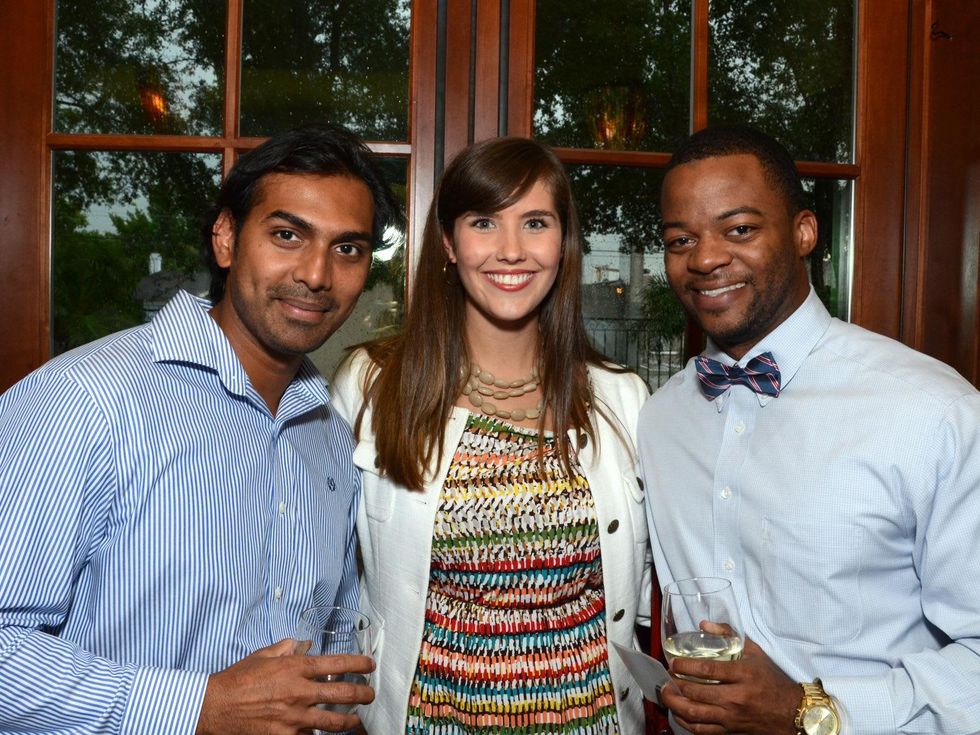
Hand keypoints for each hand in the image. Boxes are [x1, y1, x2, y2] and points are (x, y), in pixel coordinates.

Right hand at [196, 639, 374, 734]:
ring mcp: (293, 717)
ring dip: (349, 721)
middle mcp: (299, 692)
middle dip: (363, 694)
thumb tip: (302, 644)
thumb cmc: (238, 680)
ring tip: (356, 720)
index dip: (358, 664)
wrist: (215, 707)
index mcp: (295, 668)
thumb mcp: (263, 655)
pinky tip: (322, 732)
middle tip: (370, 694)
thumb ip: (286, 648)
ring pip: (332, 722)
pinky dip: (317, 734)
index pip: (337, 664)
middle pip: (343, 694)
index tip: (370, 666)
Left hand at [661, 637, 800, 734]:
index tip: (673, 663)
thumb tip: (704, 624)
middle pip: (696, 693)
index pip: (706, 670)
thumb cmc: (771, 679)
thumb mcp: (755, 652)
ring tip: (666, 694)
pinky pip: (702, 730)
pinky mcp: (730, 731)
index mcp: (742, 674)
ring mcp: (732, 717)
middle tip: (666, 677)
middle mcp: (736, 698)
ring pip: (695, 714)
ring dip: (675, 704)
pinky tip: (678, 712)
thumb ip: (728, 634)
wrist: (791, 712)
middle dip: (675, 685)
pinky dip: (685, 722)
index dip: (684, 666)